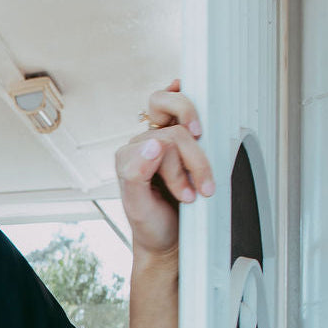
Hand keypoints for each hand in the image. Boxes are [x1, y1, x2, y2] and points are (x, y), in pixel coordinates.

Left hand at [115, 80, 214, 258]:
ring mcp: (160, 143)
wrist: (168, 240)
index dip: (178, 170)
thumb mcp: (138, 208)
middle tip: (197, 189)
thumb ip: (136, 176)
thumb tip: (153, 142)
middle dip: (192, 164)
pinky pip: (177, 110)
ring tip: (201, 187)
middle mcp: (141, 148)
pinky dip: (183, 102)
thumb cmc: (151, 226)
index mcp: (127, 160)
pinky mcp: (178, 144)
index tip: (188, 194)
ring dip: (199, 161)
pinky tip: (183, 86)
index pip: (159, 144)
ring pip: (186, 130)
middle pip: (175, 134)